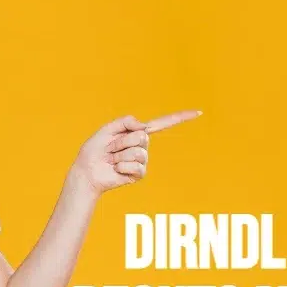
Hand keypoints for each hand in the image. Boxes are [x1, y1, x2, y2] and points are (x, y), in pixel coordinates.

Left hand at [69, 110, 201, 197]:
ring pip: (137, 152)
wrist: (87, 171)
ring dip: (119, 155)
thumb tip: (143, 127)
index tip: (199, 112)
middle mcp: (143, 146)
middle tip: (111, 148)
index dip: (180, 118)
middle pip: (140, 137)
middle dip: (121, 141)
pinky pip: (135, 166)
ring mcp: (143, 161)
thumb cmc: (95, 150)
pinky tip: (116, 169)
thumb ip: (125, 121)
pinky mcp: (140, 174)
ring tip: (112, 159)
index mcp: (137, 133)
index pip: (162, 124)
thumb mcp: (107, 129)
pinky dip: (121, 166)